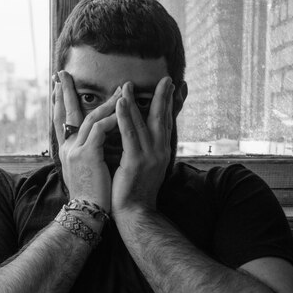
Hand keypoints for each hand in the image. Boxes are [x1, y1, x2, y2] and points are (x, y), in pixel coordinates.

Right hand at [53, 71, 121, 211]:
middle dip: (65, 92)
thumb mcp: (85, 170)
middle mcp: (68, 147)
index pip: (60, 121)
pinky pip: (99, 130)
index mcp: (67, 150)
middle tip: (63, 73)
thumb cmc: (92, 194)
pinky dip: (110, 119)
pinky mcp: (87, 155)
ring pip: (88, 118)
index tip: (59, 86)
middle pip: (65, 113)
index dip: (59, 102)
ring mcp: (75, 150)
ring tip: (120, 90)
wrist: (87, 212)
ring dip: (105, 102)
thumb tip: (95, 142)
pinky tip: (121, 110)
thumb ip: (87, 153)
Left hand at [112, 77, 173, 216]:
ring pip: (144, 123)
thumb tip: (148, 139)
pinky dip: (125, 117)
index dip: (169, 104)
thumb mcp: (146, 167)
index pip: (166, 122)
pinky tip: (120, 104)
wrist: (136, 213)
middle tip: (166, 79)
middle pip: (162, 118)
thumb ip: (148, 151)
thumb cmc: (136, 191)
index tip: (172, 87)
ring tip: (127, 85)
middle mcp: (160, 151)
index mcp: (162, 152)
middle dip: (163, 97)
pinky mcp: (136, 161)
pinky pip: (129, 134)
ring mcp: (149, 156)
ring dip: (135, 102)